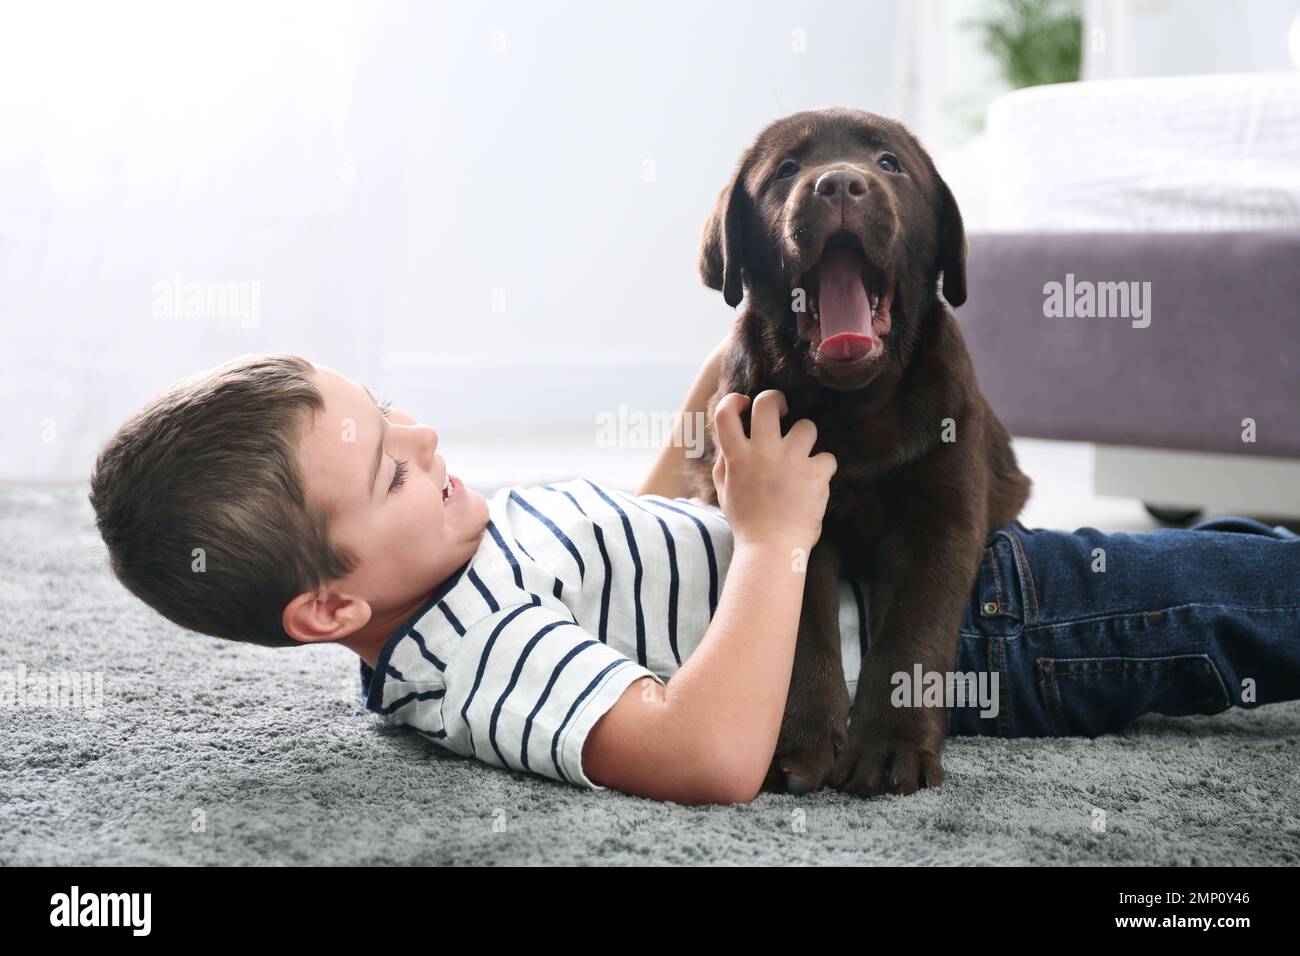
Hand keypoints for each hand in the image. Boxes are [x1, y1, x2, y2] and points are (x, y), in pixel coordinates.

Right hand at [712, 389, 836, 549]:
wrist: (771, 550)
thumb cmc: (747, 524)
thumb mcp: (725, 492)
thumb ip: (725, 463)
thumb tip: (729, 442)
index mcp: (737, 457)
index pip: (726, 413)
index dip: (735, 401)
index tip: (745, 406)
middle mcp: (763, 452)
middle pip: (768, 403)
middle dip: (777, 400)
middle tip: (783, 411)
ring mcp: (791, 461)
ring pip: (807, 427)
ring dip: (806, 440)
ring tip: (802, 459)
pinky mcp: (815, 474)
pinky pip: (828, 458)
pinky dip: (823, 470)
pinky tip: (815, 484)